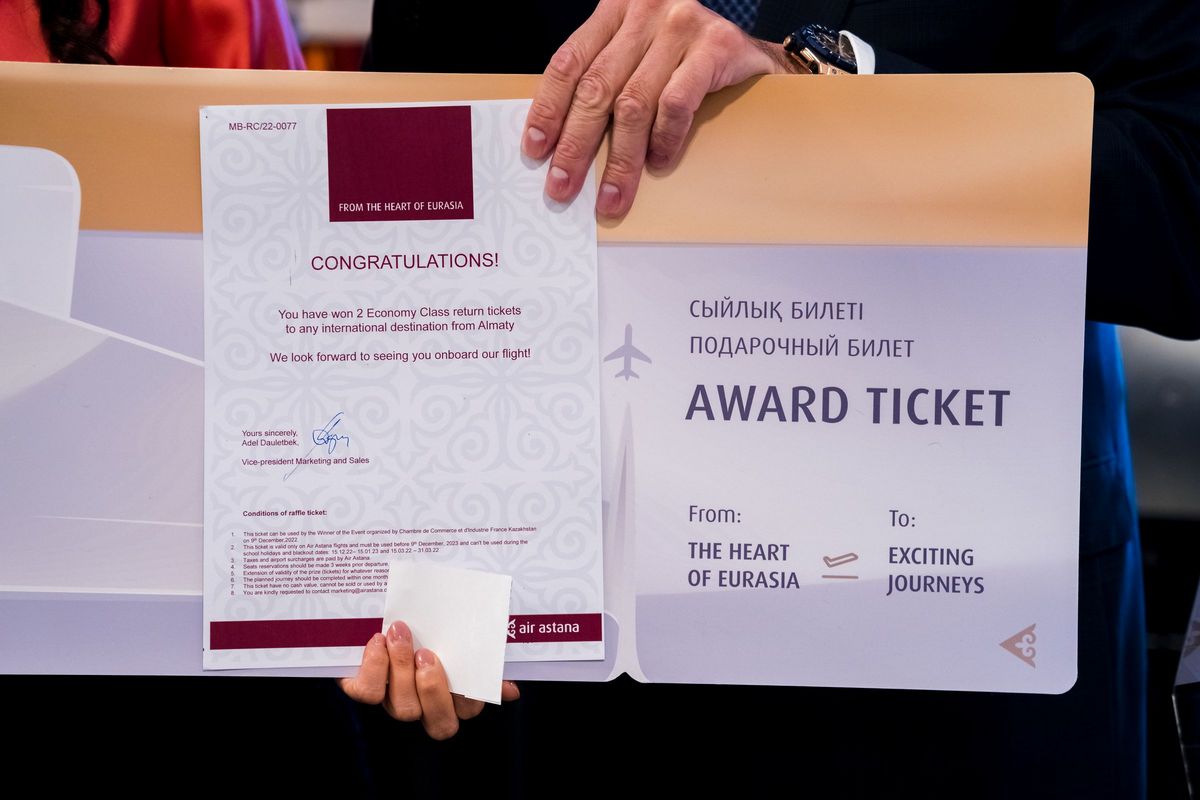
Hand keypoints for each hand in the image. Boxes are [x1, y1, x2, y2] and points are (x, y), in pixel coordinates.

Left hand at [338, 621, 519, 739]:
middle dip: (435, 691)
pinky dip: (375, 667)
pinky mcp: (362, 688)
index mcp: (451, 692)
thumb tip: (510, 690)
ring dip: (402, 669)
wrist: (375, 603)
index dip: (471, 696)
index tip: (468, 662)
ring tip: (399, 633)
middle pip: (441, 724)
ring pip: (404, 709)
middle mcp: (423, 703)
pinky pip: (369, 693)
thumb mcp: (455, 632)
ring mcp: (393, 699)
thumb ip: (481, 657)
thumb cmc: (425, 620)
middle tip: (427, 654)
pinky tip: (378, 640)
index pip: (469, 710)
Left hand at [522, 0, 799, 217]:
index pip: (568, 62)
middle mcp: (644, 10)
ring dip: (621, 158)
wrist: (755, 58)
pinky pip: (677, 102)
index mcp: (615, 10)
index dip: (548, 108)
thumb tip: (562, 144)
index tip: (535, 149)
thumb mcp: (639, 58)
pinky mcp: (716, 46)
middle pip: (597, 87)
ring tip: (612, 195)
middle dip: (576, 144)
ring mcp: (681, 25)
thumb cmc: (687, 64)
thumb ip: (606, 79)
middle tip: (563, 186)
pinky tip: (659, 163)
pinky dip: (664, 139)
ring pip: (634, 102)